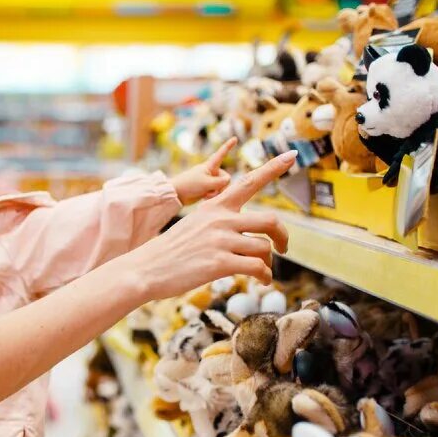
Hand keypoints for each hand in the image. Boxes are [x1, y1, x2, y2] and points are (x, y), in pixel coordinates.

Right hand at [123, 150, 295, 301]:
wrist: (146, 268)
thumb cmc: (172, 250)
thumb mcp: (195, 223)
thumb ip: (220, 221)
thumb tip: (245, 232)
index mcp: (215, 206)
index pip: (249, 181)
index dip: (273, 168)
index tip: (292, 155)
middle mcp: (221, 219)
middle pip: (270, 220)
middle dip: (283, 236)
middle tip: (283, 248)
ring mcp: (220, 241)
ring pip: (264, 248)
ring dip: (269, 264)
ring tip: (262, 273)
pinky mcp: (220, 263)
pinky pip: (257, 268)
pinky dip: (265, 276)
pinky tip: (261, 281)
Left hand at [170, 138, 235, 203]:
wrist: (177, 194)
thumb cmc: (190, 185)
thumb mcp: (207, 183)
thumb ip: (221, 182)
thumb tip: (228, 181)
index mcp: (210, 166)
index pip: (221, 154)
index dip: (228, 146)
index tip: (235, 138)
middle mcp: (211, 171)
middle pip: (226, 177)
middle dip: (221, 186)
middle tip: (210, 190)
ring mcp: (209, 180)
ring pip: (222, 186)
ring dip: (216, 192)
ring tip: (205, 194)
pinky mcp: (207, 188)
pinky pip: (217, 192)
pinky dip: (212, 196)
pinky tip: (204, 197)